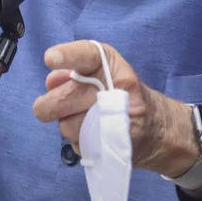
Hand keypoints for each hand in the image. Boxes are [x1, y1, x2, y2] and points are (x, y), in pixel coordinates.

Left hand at [32, 40, 199, 177]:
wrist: (157, 127)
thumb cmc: (119, 93)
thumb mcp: (99, 74)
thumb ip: (72, 73)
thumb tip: (51, 82)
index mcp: (111, 64)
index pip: (87, 55)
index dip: (68, 56)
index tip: (50, 58)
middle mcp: (117, 88)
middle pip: (64, 98)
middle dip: (47, 106)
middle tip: (44, 107)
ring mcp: (119, 118)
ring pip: (67, 126)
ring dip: (67, 125)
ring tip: (83, 121)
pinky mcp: (117, 145)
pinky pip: (80, 144)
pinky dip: (80, 141)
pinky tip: (95, 135)